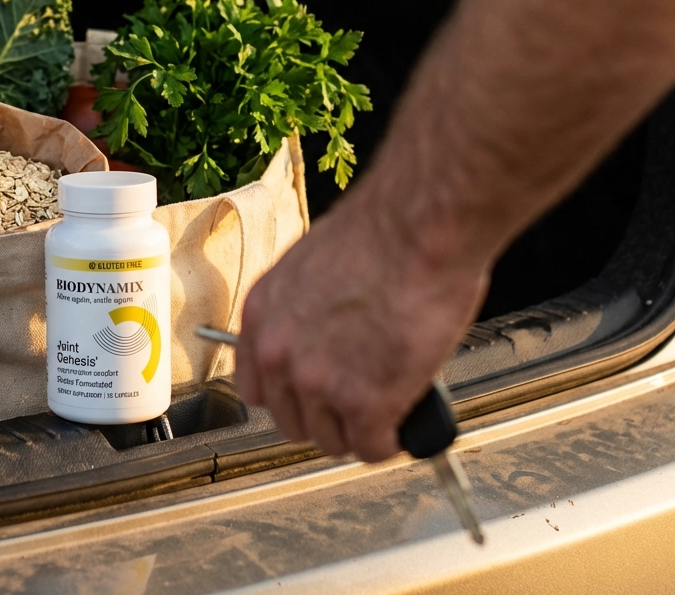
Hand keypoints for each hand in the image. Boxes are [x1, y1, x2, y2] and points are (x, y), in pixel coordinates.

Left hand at [235, 179, 489, 462]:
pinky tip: (407, 415)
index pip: (256, 386)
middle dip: (328, 414)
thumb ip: (305, 312)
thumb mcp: (314, 268)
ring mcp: (317, 381)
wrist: (417, 226)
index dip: (292, 394)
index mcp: (261, 314)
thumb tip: (324, 340)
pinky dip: (393, 438)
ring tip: (391, 399)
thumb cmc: (382, 234)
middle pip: (293, 421)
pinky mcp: (363, 403)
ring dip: (361, 427)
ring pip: (333, 440)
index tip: (316, 393)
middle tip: (362, 397)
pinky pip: (373, 447)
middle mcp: (277, 352)